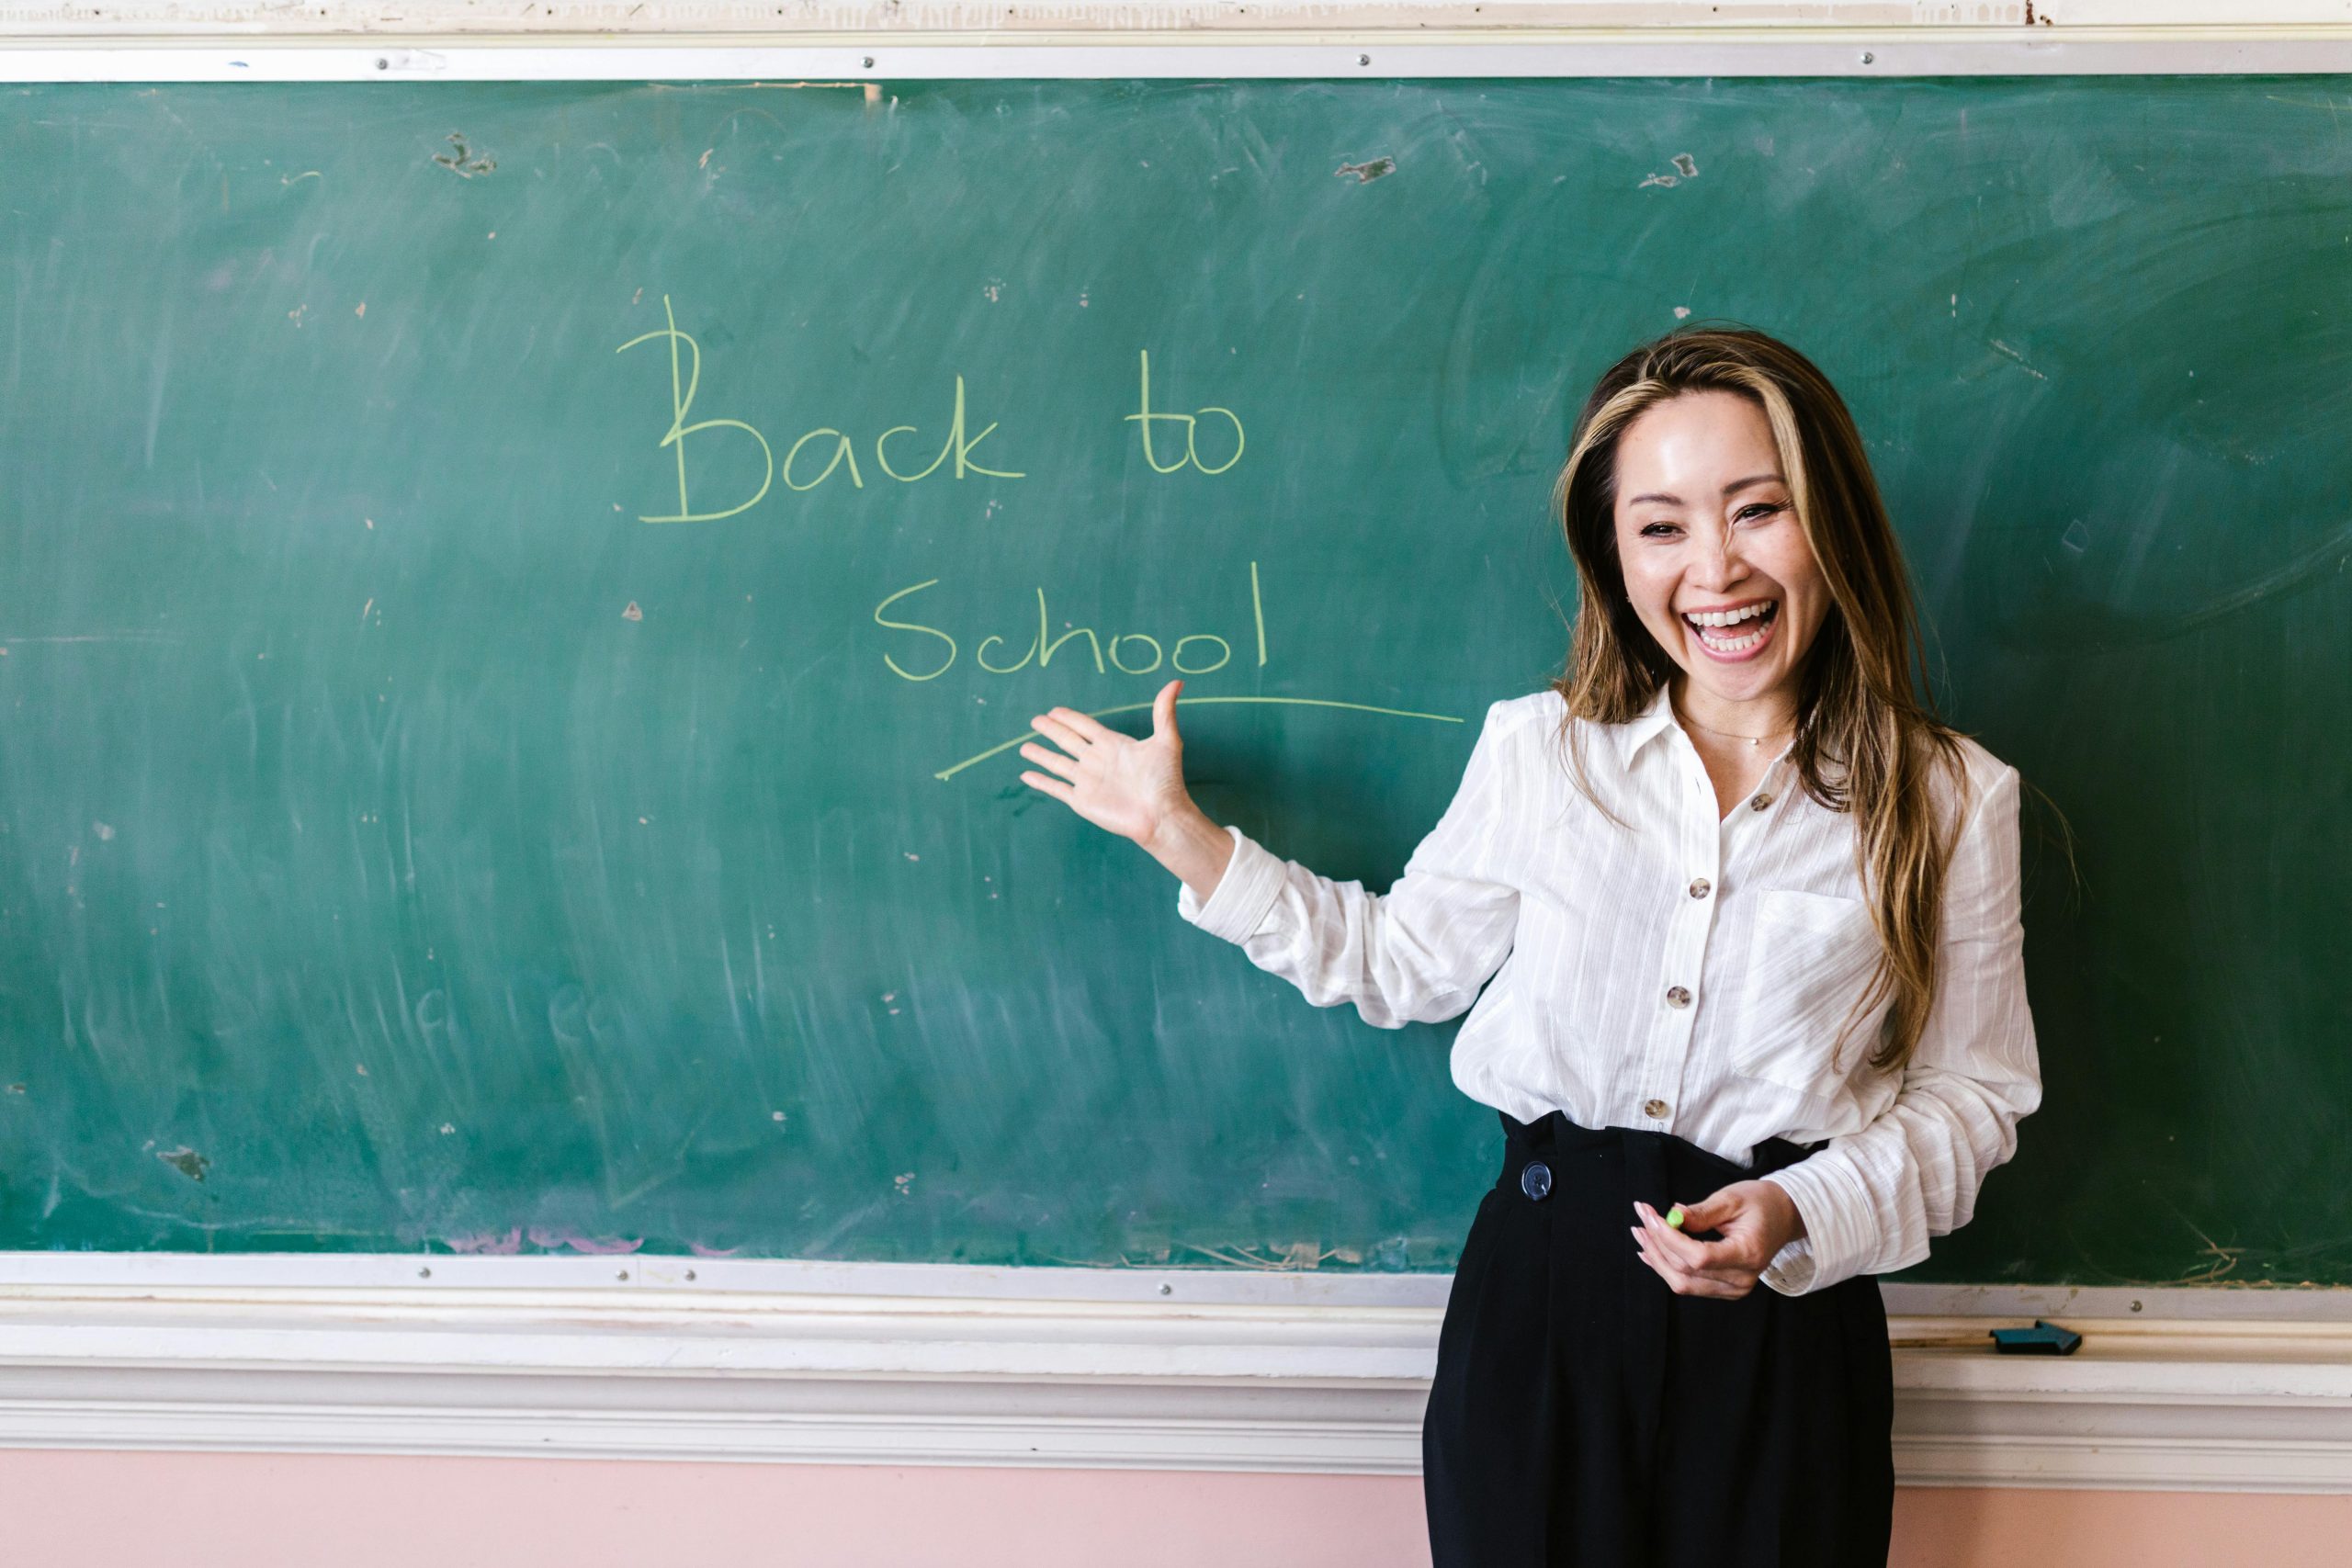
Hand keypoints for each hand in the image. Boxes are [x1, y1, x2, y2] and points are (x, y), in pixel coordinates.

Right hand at [1019, 679, 1195, 846]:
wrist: (1160, 815)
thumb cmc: (1165, 780)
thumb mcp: (1166, 741)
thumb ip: (1164, 712)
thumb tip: (1177, 682)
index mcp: (1113, 745)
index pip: (1085, 727)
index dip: (1069, 718)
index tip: (1054, 710)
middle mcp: (1097, 761)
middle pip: (1067, 741)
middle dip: (1051, 731)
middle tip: (1035, 720)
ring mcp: (1088, 781)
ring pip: (1057, 763)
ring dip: (1041, 755)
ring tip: (1024, 747)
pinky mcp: (1082, 800)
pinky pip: (1056, 788)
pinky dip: (1041, 782)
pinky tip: (1026, 775)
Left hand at [1629, 1183, 1805, 1298]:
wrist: (1783, 1217)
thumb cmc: (1760, 1203)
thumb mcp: (1731, 1198)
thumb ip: (1701, 1212)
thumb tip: (1671, 1216)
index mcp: (1748, 1254)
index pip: (1700, 1257)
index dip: (1669, 1238)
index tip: (1650, 1215)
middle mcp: (1741, 1279)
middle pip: (1686, 1271)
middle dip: (1657, 1243)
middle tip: (1641, 1216)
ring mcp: (1734, 1289)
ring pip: (1683, 1283)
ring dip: (1657, 1258)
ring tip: (1640, 1233)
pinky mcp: (1725, 1289)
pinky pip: (1689, 1284)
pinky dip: (1667, 1268)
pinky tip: (1650, 1251)